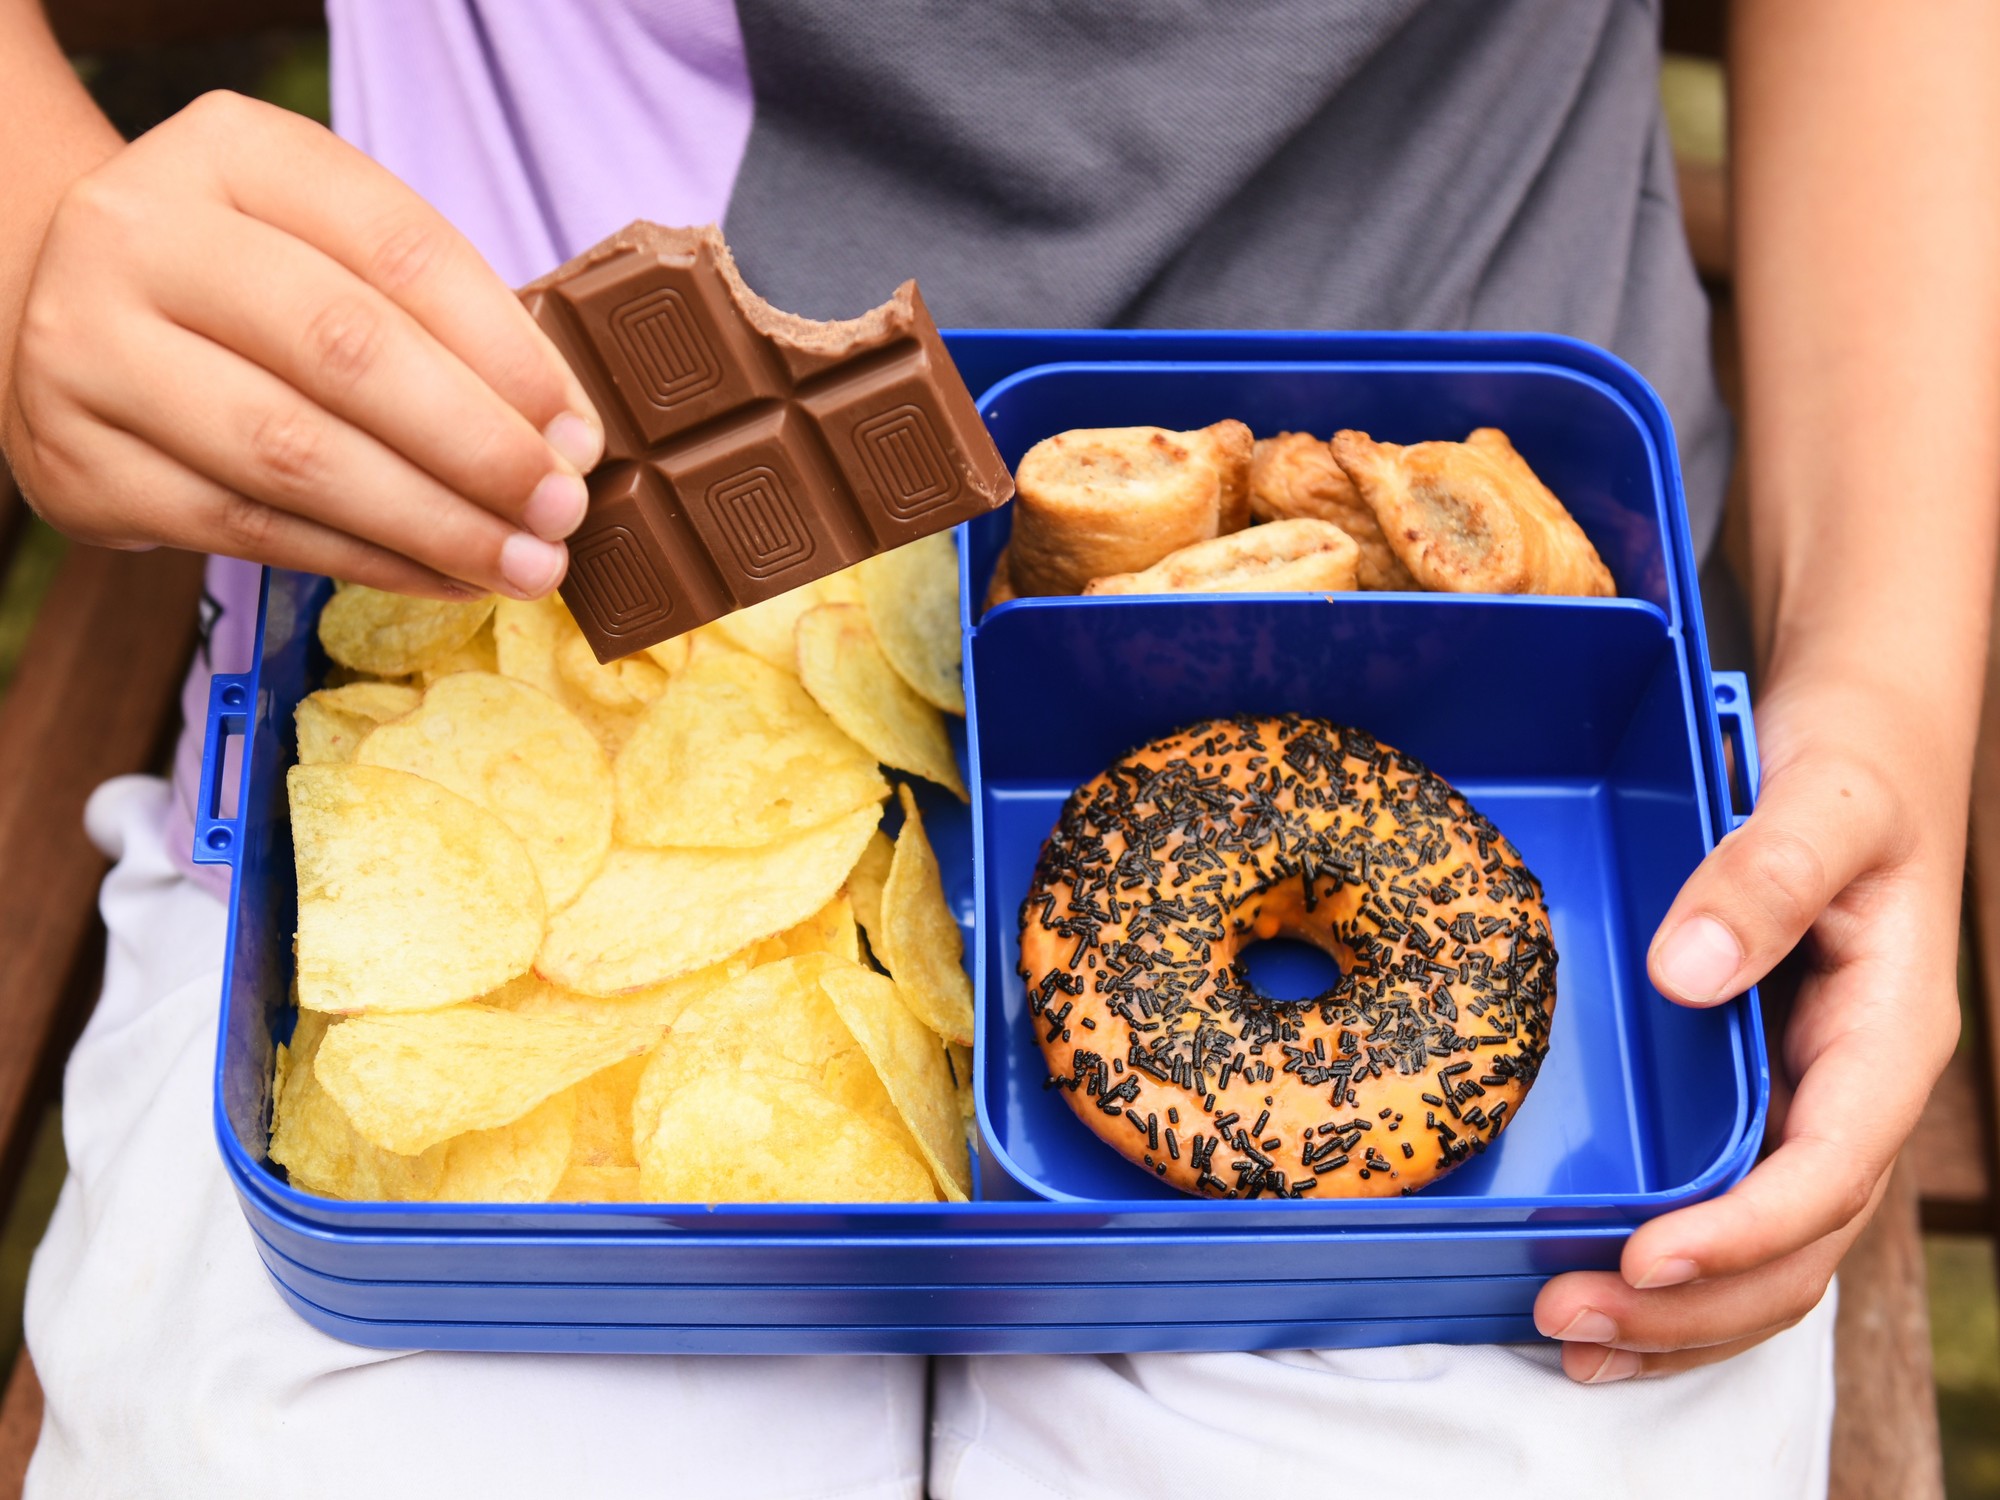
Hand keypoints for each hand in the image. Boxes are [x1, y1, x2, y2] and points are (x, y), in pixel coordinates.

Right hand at [0, 90, 602, 599]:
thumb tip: (564, 434)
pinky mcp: (81, 464)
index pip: (399, 249)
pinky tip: (444, 576)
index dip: (508, 352)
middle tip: (562, 509)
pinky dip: (367, 561)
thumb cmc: (246, 288)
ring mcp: (91, 350)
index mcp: (230, 152)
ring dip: (434, 525)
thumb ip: (436, 315)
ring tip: (524, 563)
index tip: (580, 433)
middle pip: (346, 351)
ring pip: (295, 456)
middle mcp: (141, 235)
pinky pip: (250, 529)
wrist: (63, 315)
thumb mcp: (328, 247)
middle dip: (478, 447)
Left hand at [1532, 668, 1962, 1379]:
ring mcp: (1811, 1107)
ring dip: (1677, 1315)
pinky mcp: (1763, 1101)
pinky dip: (1675, 1273)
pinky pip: (1733, 1212)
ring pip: (1768, 1257)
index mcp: (1887, 1039)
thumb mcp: (1822, 805)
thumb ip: (1761, 878)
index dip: (1744, 1229)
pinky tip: (1600, 1297)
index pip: (1830, 1169)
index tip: (1648, 1257)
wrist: (1862, 749)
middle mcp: (1853, 1093)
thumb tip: (1683, 970)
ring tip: (1569, 1340)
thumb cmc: (1850, 772)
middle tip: (1565, 1316)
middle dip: (1690, 1303)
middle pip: (1796, 1246)